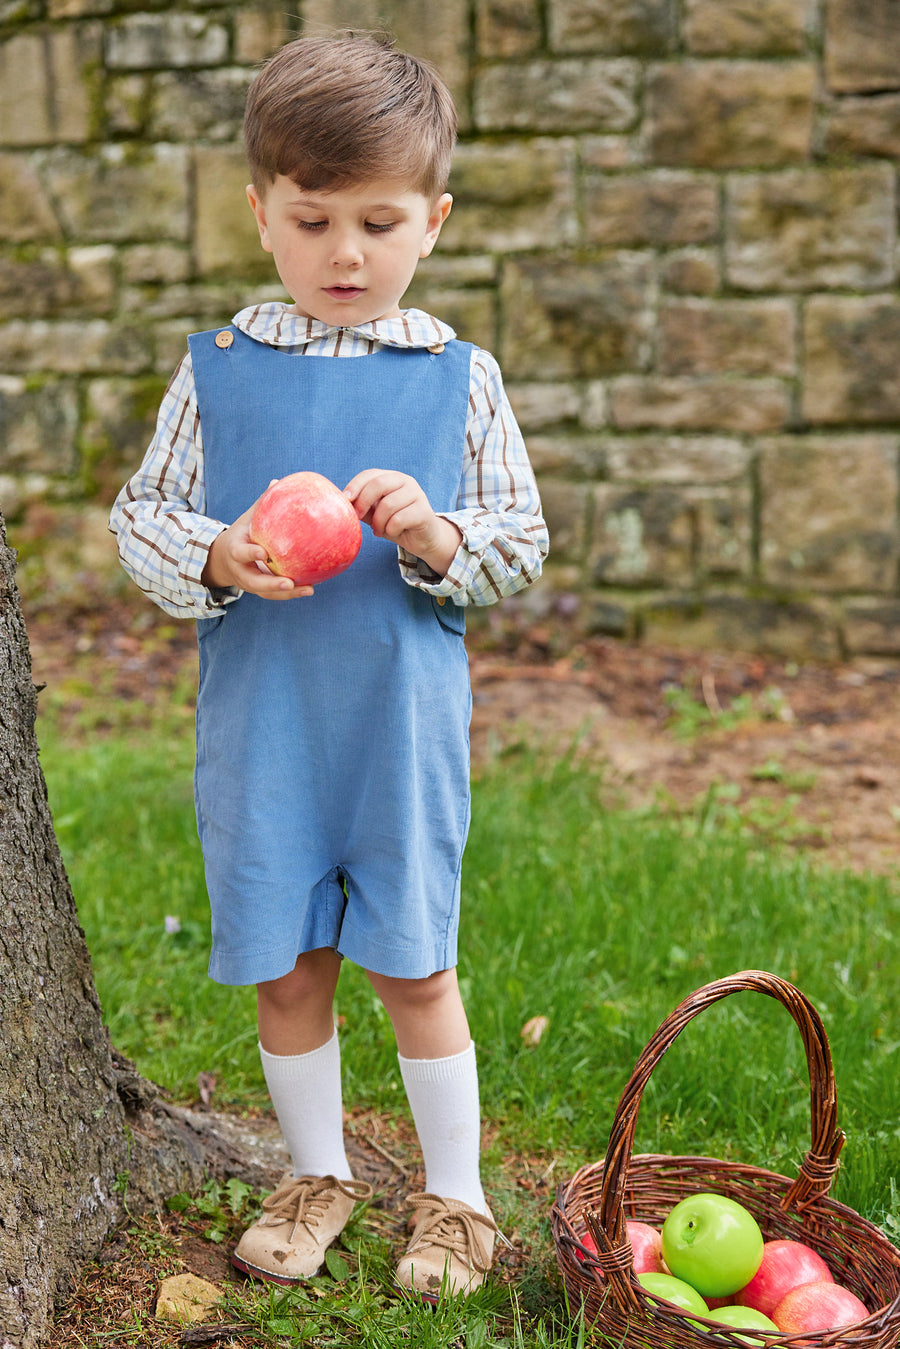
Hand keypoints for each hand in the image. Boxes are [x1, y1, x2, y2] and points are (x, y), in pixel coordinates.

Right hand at [201, 494, 314, 599]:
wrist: (222, 559)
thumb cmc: (241, 534)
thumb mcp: (246, 519)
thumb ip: (261, 504)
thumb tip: (277, 481)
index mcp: (234, 551)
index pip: (240, 553)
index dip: (250, 553)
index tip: (263, 552)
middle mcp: (240, 571)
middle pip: (253, 582)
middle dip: (270, 584)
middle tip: (289, 583)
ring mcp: (248, 584)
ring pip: (265, 593)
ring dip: (287, 594)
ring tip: (308, 590)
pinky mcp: (259, 591)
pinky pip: (274, 595)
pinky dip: (291, 593)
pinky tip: (310, 588)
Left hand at [343, 469, 461, 576]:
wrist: (422, 539)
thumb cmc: (395, 523)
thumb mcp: (374, 513)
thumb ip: (361, 506)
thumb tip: (340, 503)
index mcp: (392, 477)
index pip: (369, 474)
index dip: (355, 486)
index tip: (345, 501)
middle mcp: (406, 481)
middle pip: (378, 484)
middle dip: (363, 502)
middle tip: (357, 517)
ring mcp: (417, 495)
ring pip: (388, 504)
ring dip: (378, 522)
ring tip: (378, 531)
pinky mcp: (424, 512)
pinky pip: (399, 519)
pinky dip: (390, 529)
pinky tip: (392, 532)